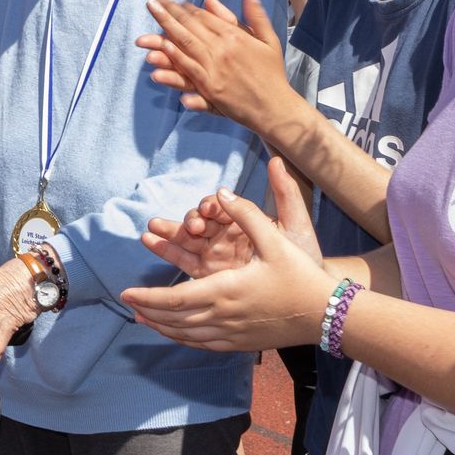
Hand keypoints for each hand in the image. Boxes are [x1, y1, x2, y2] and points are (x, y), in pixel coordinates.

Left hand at [122, 169, 337, 351]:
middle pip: (175, 319)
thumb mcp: (276, 239)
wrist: (328, 313)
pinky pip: (204, 344)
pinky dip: (183, 339)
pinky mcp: (242, 343)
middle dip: (148, 311)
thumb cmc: (301, 275)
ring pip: (187, 335)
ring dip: (162, 327)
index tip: (126, 292)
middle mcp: (224, 316)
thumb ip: (247, 213)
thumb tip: (221, 192)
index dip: (148, 297)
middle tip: (127, 303)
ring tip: (142, 319)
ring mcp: (232, 334)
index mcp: (225, 290)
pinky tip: (176, 334)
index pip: (175, 298)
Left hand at [136, 0, 292, 127]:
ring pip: (185, 46)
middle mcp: (223, 50)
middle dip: (169, 13)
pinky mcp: (210, 89)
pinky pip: (189, 72)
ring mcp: (215, 69)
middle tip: (152, 2)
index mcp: (235, 36)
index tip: (172, 1)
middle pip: (191, 27)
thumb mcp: (268, 39)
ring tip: (149, 24)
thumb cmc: (272, 73)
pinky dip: (174, 63)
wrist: (275, 106)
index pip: (205, 17)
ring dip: (164, 33)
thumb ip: (255, 15)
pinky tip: (159, 55)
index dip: (187, 8)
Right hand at [142, 155, 319, 278]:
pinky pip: (182, 260)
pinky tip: (150, 242)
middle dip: (189, 220)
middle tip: (193, 226)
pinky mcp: (206, 273)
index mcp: (242, 220)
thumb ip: (285, 193)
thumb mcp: (295, 224)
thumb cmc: (303, 258)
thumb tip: (276, 159)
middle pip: (198, 221)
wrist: (305, 295)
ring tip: (151, 230)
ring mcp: (213, 253)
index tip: (210, 209)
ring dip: (168, 231)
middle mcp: (224, 234)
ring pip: (186, 239)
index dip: (211, 205)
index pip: (220, 207)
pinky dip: (165, 250)